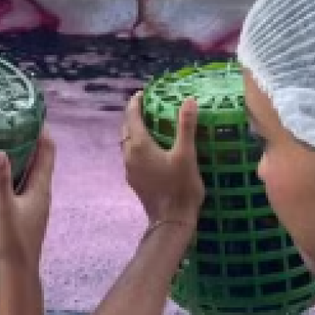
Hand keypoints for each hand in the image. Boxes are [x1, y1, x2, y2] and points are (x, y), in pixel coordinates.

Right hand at [0, 130, 55, 268]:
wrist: (18, 272)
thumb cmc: (12, 240)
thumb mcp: (3, 207)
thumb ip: (0, 180)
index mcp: (41, 188)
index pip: (47, 152)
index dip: (42, 132)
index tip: (30, 114)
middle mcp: (42, 193)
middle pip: (41, 159)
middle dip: (31, 140)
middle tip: (13, 121)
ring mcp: (35, 203)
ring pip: (32, 172)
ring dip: (24, 156)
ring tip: (6, 140)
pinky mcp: (27, 212)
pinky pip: (25, 184)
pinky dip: (17, 171)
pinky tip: (3, 173)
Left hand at [121, 92, 204, 222]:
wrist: (170, 221)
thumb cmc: (180, 187)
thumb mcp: (186, 154)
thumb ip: (186, 127)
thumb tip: (188, 100)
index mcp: (139, 145)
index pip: (132, 116)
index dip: (136, 102)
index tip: (142, 93)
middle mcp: (129, 155)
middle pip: (126, 129)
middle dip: (134, 116)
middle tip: (148, 107)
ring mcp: (129, 169)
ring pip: (127, 143)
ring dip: (135, 131)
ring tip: (150, 125)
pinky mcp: (134, 180)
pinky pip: (132, 155)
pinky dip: (138, 146)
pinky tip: (152, 149)